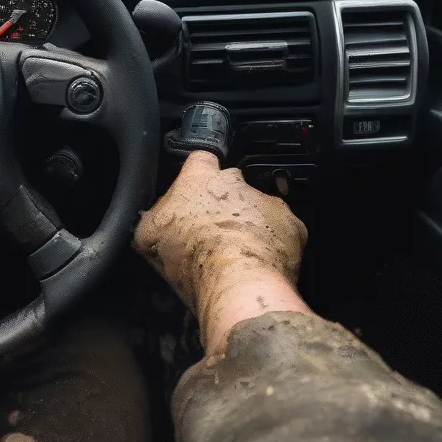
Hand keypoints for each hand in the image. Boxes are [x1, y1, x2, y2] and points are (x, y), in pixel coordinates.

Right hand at [133, 151, 309, 353]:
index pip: (199, 159)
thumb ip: (149, 219)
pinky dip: (277, 245)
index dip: (198, 174)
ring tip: (242, 255)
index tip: (195, 192)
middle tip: (215, 233)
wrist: (238, 283)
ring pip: (259, 209)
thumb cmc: (190, 257)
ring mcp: (267, 202)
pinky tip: (265, 265)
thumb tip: (148, 220)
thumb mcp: (148, 238)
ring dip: (251, 225)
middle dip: (225, 202)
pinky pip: (284, 232)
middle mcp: (235, 182)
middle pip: (231, 184)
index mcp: (199, 178)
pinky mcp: (292, 225)